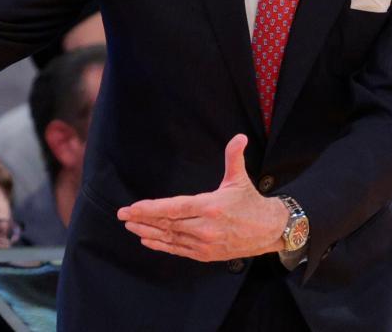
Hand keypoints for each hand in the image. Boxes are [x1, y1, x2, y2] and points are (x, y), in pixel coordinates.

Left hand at [117, 134, 287, 261]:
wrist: (269, 231)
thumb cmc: (250, 203)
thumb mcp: (240, 178)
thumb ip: (234, 157)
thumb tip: (239, 137)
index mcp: (210, 207)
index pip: (174, 208)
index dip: (151, 208)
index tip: (133, 207)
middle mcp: (204, 228)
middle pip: (167, 224)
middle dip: (142, 220)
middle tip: (122, 215)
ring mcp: (204, 243)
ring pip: (169, 238)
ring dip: (147, 232)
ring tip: (130, 226)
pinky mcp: (205, 254)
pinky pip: (178, 250)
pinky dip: (161, 246)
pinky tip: (147, 241)